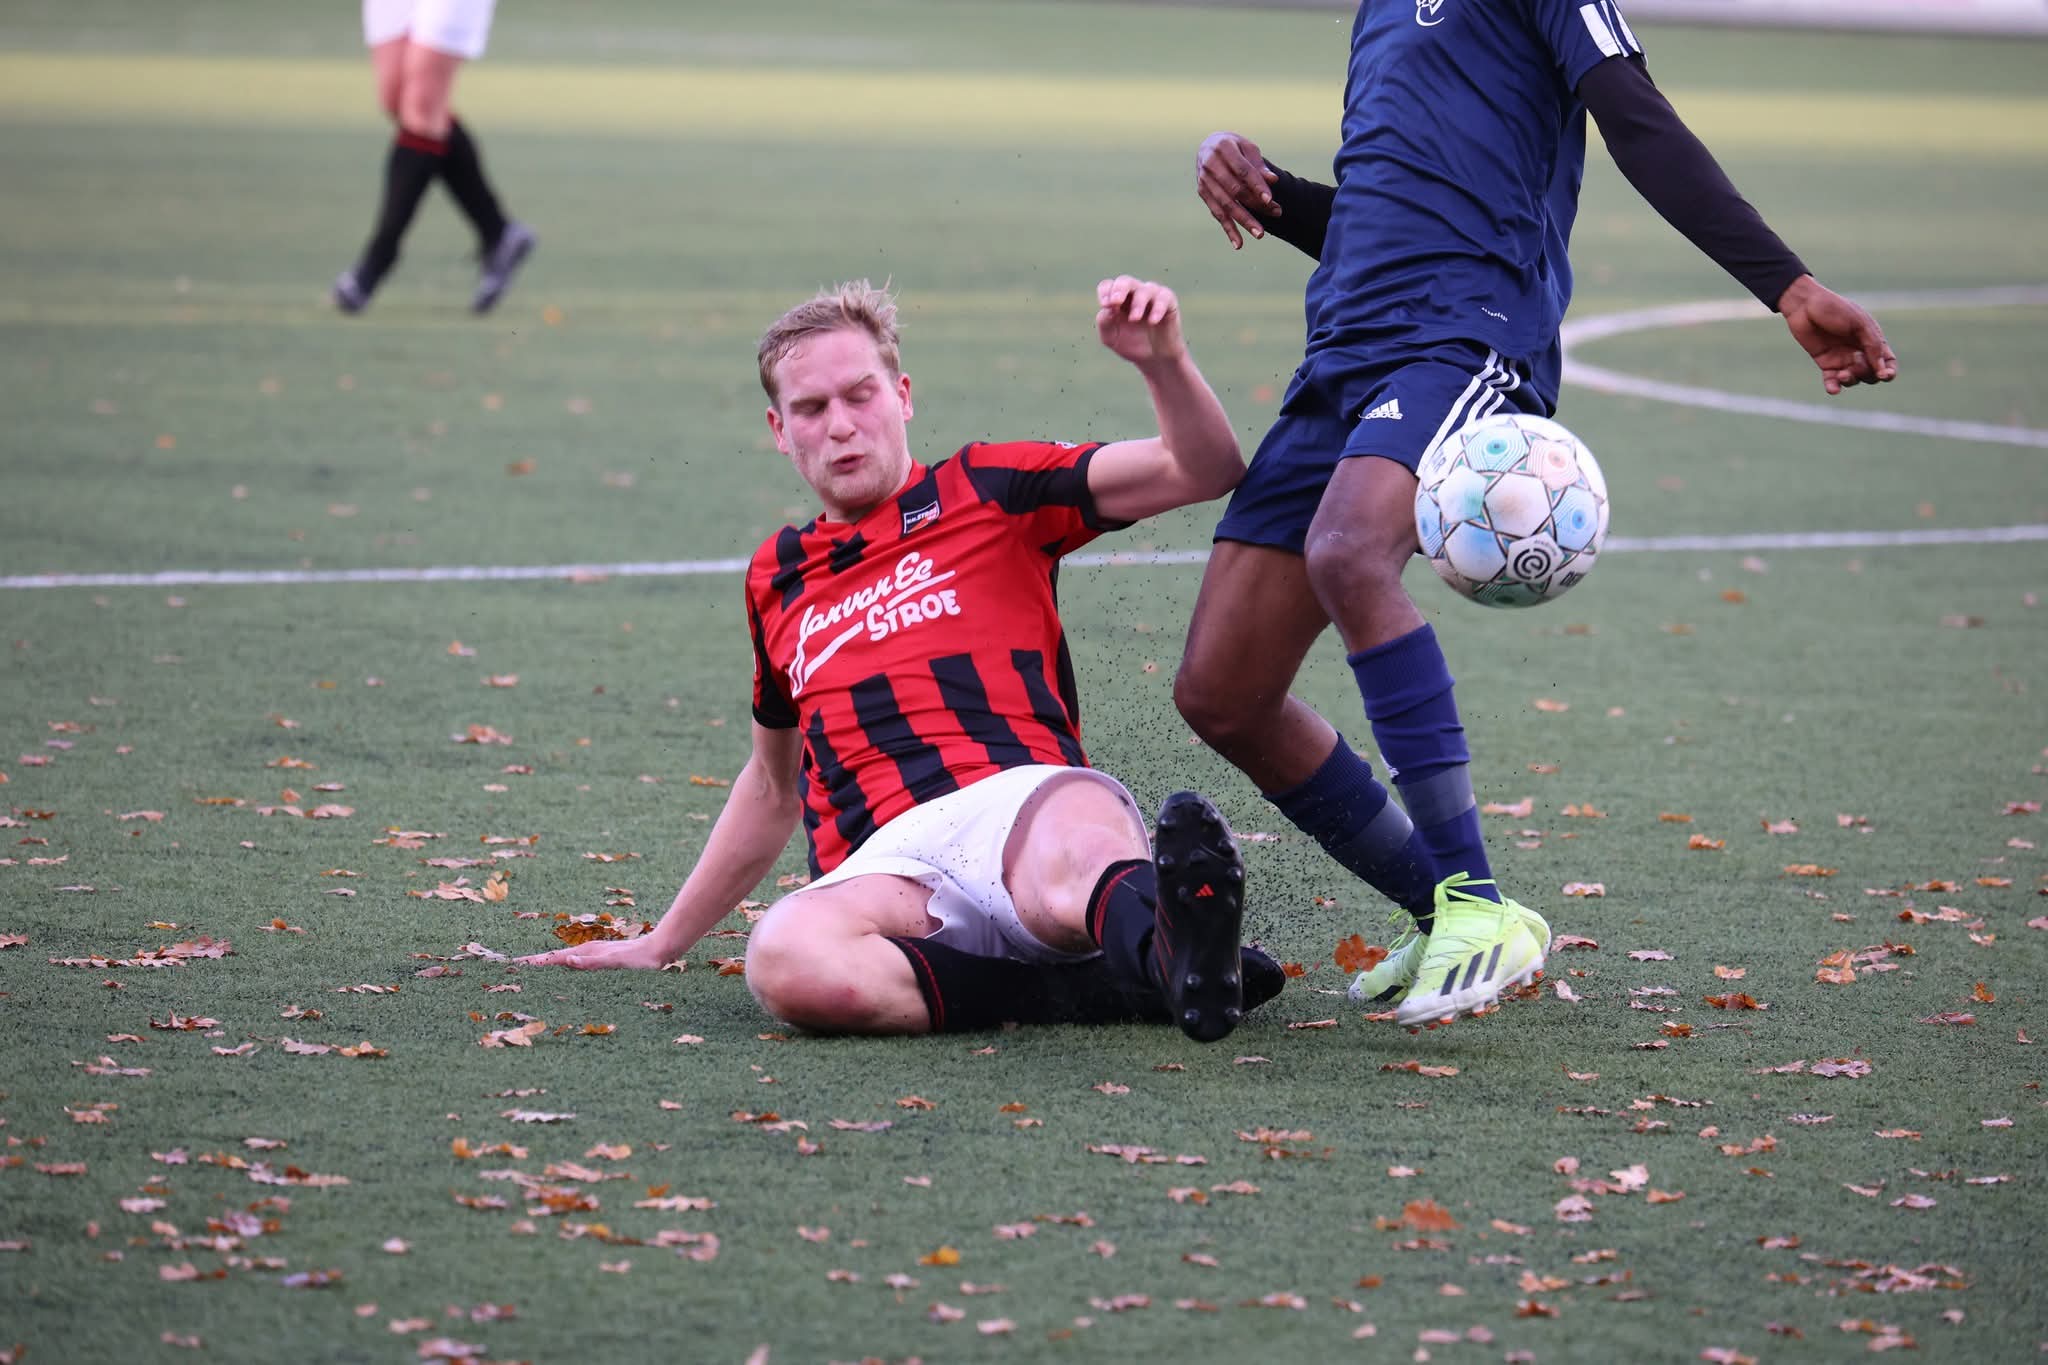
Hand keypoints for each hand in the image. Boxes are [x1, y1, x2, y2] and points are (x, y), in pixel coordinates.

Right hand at [518, 935, 676, 970]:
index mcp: (585, 953)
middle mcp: (586, 953)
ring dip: (547, 965)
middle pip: (554, 958)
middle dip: (535, 963)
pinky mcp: (602, 960)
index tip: (514, 965)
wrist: (660, 950)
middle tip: (514, 968)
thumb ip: (591, 963)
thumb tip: (568, 961)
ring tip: (531, 970)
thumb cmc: (639, 959)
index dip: (534, 963)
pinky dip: (563, 966)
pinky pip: (576, 964)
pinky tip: (562, 970)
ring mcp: (593, 955)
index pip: (553, 959)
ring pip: (563, 961)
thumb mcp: (614, 963)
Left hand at [1096, 276, 1185, 366]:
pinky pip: (1164, 298)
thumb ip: (1105, 322)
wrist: (1155, 358)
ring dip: (1138, 303)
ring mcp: (1152, 295)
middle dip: (1119, 289)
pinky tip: (1152, 321)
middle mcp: (1134, 293)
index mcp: (1117, 298)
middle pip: (1125, 281)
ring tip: (1134, 319)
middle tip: (1115, 302)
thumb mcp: (1111, 337)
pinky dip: (1157, 308)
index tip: (1105, 305)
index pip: (1108, 285)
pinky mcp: (1169, 302)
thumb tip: (1107, 308)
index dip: (1105, 291)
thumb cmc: (1131, 344)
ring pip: (1145, 290)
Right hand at [1196, 131, 1279, 249]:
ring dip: (1244, 221)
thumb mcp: (1248, 148)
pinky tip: (1238, 244)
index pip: (1242, 171)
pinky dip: (1228, 229)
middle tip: (1277, 213)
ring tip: (1260, 234)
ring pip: (1226, 205)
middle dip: (1256, 204)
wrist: (1210, 145)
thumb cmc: (1234, 146)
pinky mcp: (1203, 193)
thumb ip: (1259, 165)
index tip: (1270, 199)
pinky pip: (1217, 214)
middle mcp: (1210, 164)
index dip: (1256, 185)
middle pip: (1235, 190)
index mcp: (1223, 147)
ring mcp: (1204, 180)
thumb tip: (1273, 181)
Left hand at [1778, 275, 1897, 394]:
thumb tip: (1882, 369)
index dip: (1889, 372)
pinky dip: (1834, 387)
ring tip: (1842, 374)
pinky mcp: (1825, 363)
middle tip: (1856, 365)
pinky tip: (1833, 389)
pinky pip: (1832, 380)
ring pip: (1853, 379)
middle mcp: (1859, 351)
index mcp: (1872, 339)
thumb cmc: (1835, 309)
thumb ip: (1872, 345)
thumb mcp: (1859, 324)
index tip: (1885, 375)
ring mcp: (1842, 358)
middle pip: (1871, 374)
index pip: (1887, 361)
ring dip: (1851, 380)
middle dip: (1868, 375)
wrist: (1805, 306)